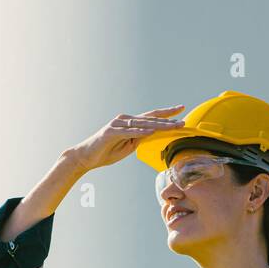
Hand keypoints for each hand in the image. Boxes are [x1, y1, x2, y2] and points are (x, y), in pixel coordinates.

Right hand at [65, 105, 185, 173]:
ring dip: (159, 125)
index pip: (151, 117)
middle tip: (182, 117)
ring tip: (173, 126)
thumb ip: (139, 139)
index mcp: (129, 123)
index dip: (166, 114)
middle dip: (168, 118)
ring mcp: (117, 125)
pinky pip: (128, 132)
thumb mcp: (128, 146)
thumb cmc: (106, 153)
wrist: (85, 157)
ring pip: (142, 124)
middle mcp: (124, 120)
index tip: (180, 110)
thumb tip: (152, 134)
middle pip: (150, 119)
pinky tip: (151, 131)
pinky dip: (140, 132)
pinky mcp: (110, 132)